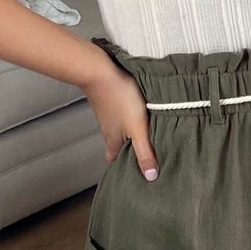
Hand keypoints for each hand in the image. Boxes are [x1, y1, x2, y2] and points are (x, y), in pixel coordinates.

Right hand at [85, 50, 159, 180]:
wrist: (100, 71)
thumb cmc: (119, 99)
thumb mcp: (137, 129)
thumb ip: (145, 153)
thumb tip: (151, 177)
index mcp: (113, 142)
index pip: (114, 163)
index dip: (122, 170)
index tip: (133, 175)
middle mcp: (108, 132)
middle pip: (117, 148)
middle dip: (129, 155)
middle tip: (144, 159)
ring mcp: (108, 117)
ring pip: (119, 132)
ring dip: (131, 137)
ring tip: (147, 138)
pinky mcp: (110, 103)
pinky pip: (119, 117)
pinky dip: (128, 121)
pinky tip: (139, 116)